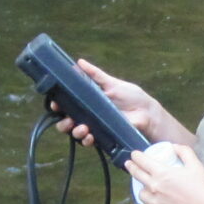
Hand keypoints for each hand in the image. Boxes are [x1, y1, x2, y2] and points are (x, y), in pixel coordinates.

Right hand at [51, 59, 172, 146]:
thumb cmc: (131, 97)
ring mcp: (94, 127)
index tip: (56, 103)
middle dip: (63, 122)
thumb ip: (95, 75)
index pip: (67, 104)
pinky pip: (88, 142)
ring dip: (74, 131)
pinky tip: (90, 136)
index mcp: (87, 101)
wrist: (147, 113)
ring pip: (74, 132)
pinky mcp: (102, 138)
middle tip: (68, 120)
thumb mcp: (112, 83)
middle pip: (66, 121)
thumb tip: (79, 62)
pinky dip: (86, 140)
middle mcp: (87, 115)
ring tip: (83, 128)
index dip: (58, 105)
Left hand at [128, 142, 203, 203]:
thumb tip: (174, 146)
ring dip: (142, 188)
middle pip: (136, 174)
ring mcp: (155, 202)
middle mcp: (154, 187)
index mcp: (162, 173)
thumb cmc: (203, 188)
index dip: (136, 156)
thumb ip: (184, 152)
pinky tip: (149, 203)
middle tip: (130, 164)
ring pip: (141, 193)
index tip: (135, 154)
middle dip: (131, 167)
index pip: (142, 161)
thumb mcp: (195, 164)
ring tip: (145, 186)